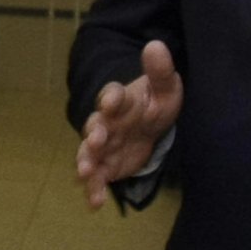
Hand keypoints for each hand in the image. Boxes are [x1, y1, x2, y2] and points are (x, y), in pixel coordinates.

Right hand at [76, 40, 183, 209]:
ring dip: (86, 161)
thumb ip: (160, 70)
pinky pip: (97, 178)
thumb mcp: (165, 86)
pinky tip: (94, 203)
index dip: (111, 98)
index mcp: (120, 99)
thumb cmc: (156, 102)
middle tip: (95, 141)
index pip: (112, 94)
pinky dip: (94, 190)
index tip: (111, 103)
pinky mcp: (105, 165)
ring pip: (89, 152)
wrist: (151, 125)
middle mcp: (106, 121)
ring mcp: (103, 144)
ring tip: (85, 173)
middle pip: (95, 125)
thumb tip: (156, 45)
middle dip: (94, 134)